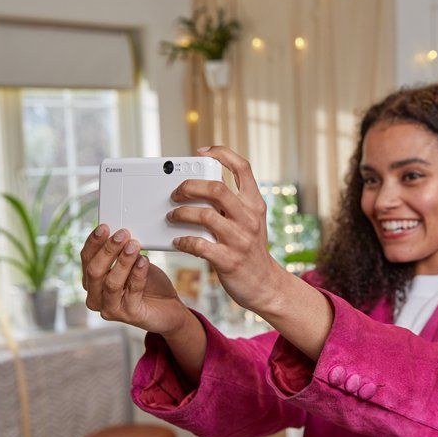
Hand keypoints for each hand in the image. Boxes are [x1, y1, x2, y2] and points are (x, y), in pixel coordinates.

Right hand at [81, 225, 188, 335]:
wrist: (169, 308)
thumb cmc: (149, 285)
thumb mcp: (134, 263)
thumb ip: (124, 252)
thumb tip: (122, 233)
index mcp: (92, 282)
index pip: (87, 259)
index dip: (94, 242)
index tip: (105, 227)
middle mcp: (96, 297)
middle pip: (94, 271)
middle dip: (108, 250)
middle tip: (123, 234)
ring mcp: (110, 309)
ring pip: (111, 282)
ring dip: (123, 261)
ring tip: (134, 246)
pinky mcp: (129, 315)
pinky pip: (132, 292)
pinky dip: (138, 274)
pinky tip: (144, 261)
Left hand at [167, 146, 285, 311]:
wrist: (265, 284)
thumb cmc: (250, 250)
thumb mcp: (250, 222)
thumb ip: (232, 205)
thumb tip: (199, 189)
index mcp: (255, 204)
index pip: (243, 167)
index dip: (222, 154)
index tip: (202, 152)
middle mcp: (249, 218)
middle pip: (216, 188)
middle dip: (189, 186)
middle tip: (175, 192)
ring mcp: (240, 239)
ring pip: (205, 215)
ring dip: (181, 213)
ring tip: (172, 216)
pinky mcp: (229, 260)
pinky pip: (199, 244)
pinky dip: (184, 240)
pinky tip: (178, 240)